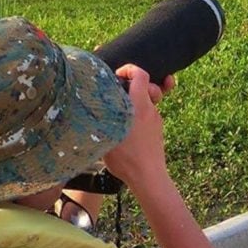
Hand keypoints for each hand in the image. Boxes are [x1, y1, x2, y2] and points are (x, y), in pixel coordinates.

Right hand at [103, 65, 174, 182]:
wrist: (149, 177)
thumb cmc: (127, 159)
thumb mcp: (106, 137)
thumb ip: (100, 119)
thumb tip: (89, 109)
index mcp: (139, 105)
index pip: (142, 75)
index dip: (130, 69)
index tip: (119, 75)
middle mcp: (151, 110)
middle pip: (148, 86)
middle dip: (134, 86)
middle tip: (120, 94)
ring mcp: (156, 120)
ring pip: (148, 102)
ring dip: (136, 102)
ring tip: (121, 114)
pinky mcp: (158, 131)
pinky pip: (148, 116)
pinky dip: (139, 116)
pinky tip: (128, 129)